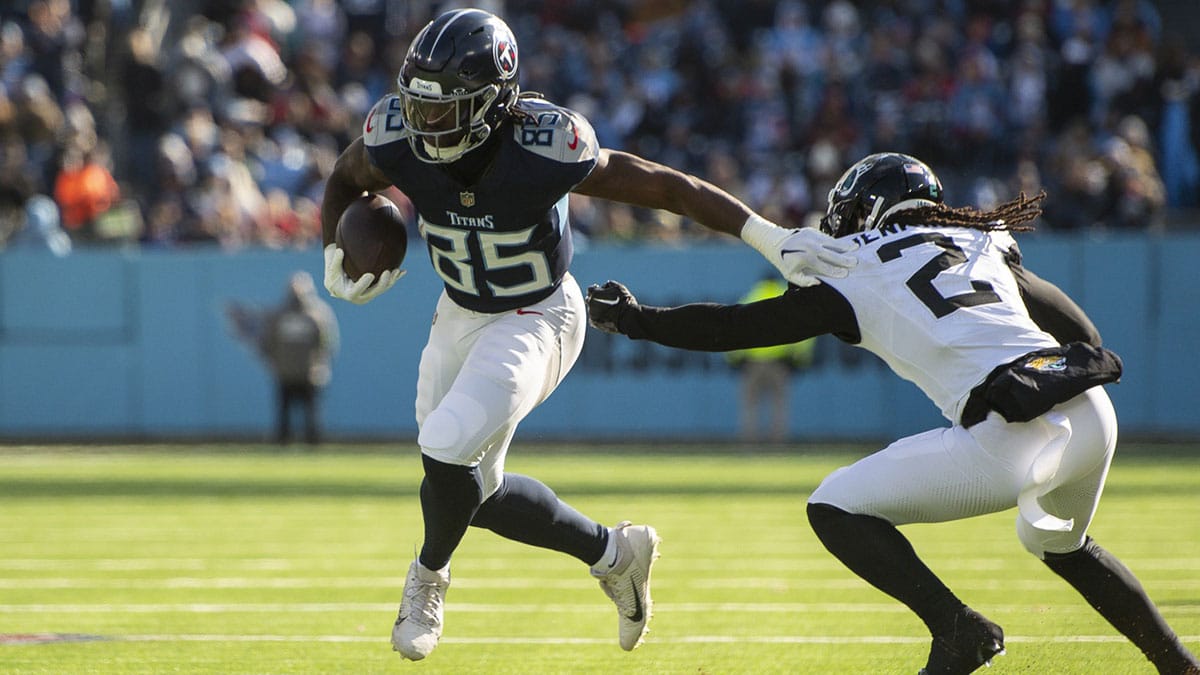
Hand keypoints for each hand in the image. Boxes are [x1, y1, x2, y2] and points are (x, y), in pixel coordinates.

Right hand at [323, 243, 403, 303]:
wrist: (339, 282)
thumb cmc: (334, 275)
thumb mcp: (332, 269)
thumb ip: (335, 261)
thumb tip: (339, 251)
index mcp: (349, 294)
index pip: (356, 291)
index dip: (363, 284)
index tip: (370, 274)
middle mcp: (361, 297)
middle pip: (374, 292)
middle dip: (382, 283)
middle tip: (388, 272)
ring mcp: (370, 294)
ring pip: (382, 289)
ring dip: (391, 281)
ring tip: (397, 271)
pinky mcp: (376, 290)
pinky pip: (387, 284)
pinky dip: (394, 278)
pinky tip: (403, 271)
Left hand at [586, 280, 637, 333]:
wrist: (628, 319)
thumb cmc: (625, 302)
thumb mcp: (619, 288)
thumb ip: (610, 284)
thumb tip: (607, 284)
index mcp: (595, 294)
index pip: (590, 289)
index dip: (595, 288)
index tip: (598, 288)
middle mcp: (591, 304)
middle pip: (589, 299)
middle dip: (594, 298)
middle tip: (602, 298)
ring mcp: (592, 315)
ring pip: (591, 309)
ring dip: (595, 307)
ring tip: (606, 308)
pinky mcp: (595, 323)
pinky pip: (593, 318)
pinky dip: (597, 316)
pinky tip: (605, 315)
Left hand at [741, 216, 856, 286]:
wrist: (773, 241)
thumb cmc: (782, 261)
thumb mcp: (790, 275)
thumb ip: (804, 281)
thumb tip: (818, 283)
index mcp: (805, 260)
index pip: (825, 268)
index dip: (836, 272)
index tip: (846, 275)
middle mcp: (810, 248)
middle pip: (832, 255)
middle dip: (845, 259)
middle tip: (856, 263)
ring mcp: (811, 238)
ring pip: (832, 243)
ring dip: (844, 246)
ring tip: (856, 249)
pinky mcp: (812, 231)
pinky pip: (827, 237)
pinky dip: (836, 241)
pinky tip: (845, 244)